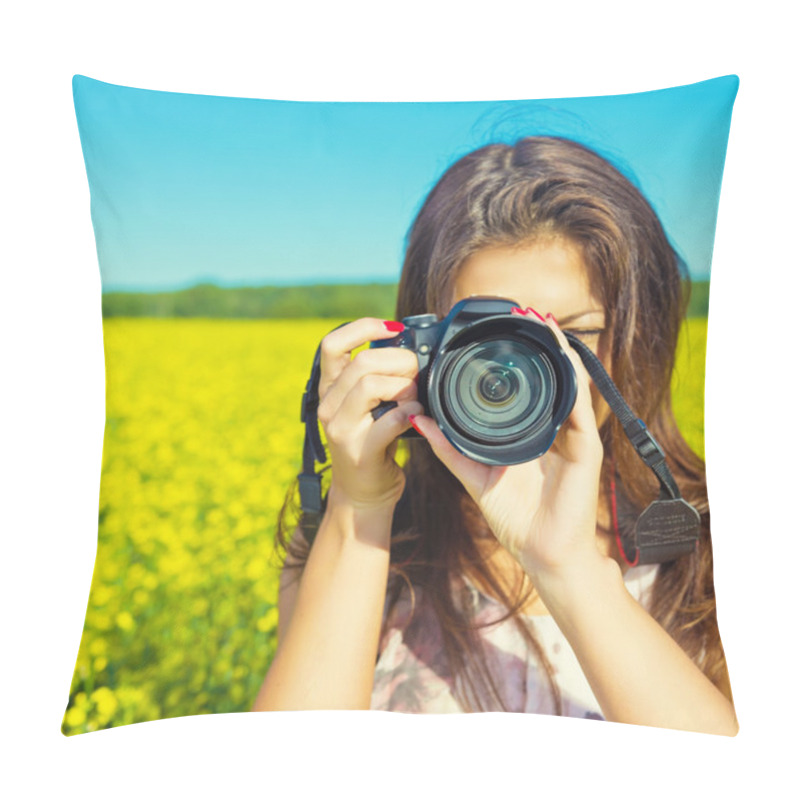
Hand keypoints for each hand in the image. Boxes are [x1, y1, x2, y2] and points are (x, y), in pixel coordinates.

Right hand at [316, 318, 423, 512]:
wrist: (363, 493)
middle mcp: (328, 406)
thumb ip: (377, 378)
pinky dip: (410, 412)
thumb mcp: (367, 405)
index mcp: (329, 389)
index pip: (331, 344)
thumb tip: (409, 347)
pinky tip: (416, 417)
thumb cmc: (373, 442)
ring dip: (403, 385)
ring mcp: (340, 429)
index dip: (362, 327)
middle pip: (360, 362)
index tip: (393, 328)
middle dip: (398, 359)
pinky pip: (389, 419)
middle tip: (417, 369)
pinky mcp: (358, 451)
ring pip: (369, 385)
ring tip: (415, 394)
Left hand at [409, 309, 605, 580]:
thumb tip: (420, 420)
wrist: (544, 554)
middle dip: (538, 346)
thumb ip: (449, 448)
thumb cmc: (515, 518)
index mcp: (529, 434)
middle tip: (522, 313)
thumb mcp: (475, 476)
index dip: (514, 362)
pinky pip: (581, 407)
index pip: (524, 390)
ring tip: (542, 321)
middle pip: (549, 379)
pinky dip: (573, 379)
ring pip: (568, 384)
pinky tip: (563, 355)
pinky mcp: (586, 448)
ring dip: (557, 352)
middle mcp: (554, 429)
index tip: (496, 333)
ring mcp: (573, 436)